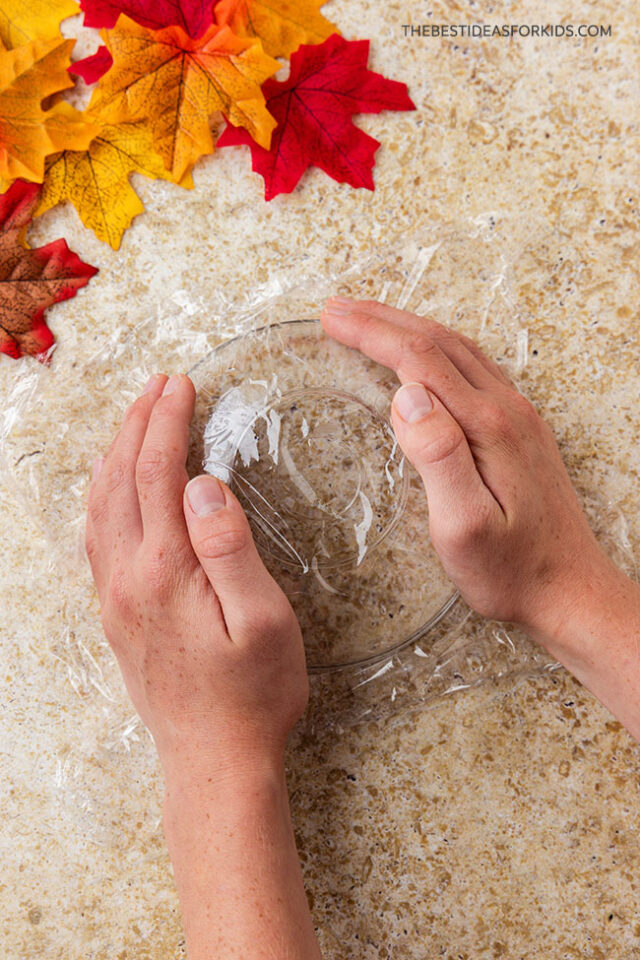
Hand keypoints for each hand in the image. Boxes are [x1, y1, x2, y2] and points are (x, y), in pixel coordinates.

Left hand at [85, 373, 307, 782]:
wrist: (213, 760)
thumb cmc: (252, 693)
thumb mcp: (262, 620)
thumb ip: (229, 547)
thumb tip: (201, 485)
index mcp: (165, 570)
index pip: (159, 473)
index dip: (168, 422)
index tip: (181, 384)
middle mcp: (127, 578)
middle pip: (121, 480)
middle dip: (138, 424)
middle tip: (158, 386)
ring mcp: (115, 597)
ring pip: (101, 506)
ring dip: (116, 454)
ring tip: (135, 420)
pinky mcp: (117, 614)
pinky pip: (97, 537)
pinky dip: (104, 495)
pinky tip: (115, 488)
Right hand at [320, 297, 624, 638]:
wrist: (570, 591)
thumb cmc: (512, 570)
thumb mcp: (463, 526)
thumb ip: (438, 456)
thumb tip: (407, 396)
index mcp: (487, 427)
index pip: (419, 360)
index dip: (371, 333)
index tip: (331, 318)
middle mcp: (507, 410)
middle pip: (438, 342)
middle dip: (382, 319)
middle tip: (336, 308)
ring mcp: (518, 416)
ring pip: (458, 349)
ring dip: (409, 327)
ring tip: (369, 319)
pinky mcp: (521, 430)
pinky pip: (474, 368)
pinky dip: (436, 348)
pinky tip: (423, 355)